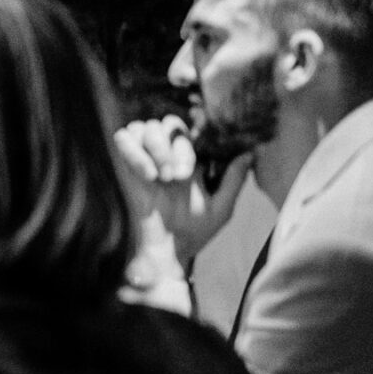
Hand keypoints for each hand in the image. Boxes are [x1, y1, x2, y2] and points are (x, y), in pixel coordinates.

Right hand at [114, 115, 251, 266]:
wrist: (165, 251)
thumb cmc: (195, 232)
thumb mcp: (222, 208)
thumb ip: (234, 180)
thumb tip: (250, 153)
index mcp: (193, 159)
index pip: (192, 128)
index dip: (193, 138)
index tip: (193, 167)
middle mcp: (169, 153)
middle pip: (167, 122)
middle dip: (173, 147)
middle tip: (176, 176)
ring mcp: (146, 157)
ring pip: (144, 126)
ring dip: (154, 148)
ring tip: (160, 177)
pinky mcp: (126, 164)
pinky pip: (123, 138)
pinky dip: (133, 152)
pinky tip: (145, 175)